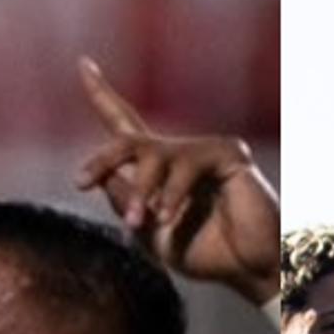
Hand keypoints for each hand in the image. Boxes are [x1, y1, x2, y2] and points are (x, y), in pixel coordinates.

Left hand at [76, 60, 277, 305]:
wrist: (252, 269)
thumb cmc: (207, 254)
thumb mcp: (150, 234)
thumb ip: (126, 203)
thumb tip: (102, 175)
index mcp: (160, 171)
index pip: (125, 126)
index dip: (103, 95)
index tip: (84, 64)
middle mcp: (180, 154)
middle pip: (131, 138)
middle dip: (103, 158)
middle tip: (81, 181)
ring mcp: (205, 150)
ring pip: (154, 155)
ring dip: (140, 190)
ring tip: (136, 222)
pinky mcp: (228, 153)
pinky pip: (186, 165)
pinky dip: (171, 193)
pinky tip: (169, 217)